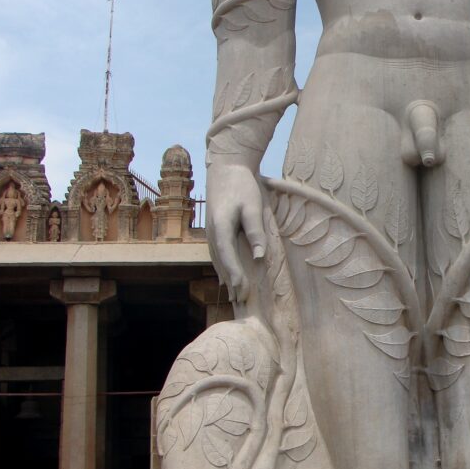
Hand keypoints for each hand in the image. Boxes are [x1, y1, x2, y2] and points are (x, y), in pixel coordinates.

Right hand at [206, 161, 266, 302]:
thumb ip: (255, 232)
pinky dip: (222, 266)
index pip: (228, 259)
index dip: (236, 277)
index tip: (244, 292)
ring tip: (233, 295)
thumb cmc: (242, 185)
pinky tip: (226, 275)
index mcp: (220, 228)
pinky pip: (217, 253)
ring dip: (225, 277)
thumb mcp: (252, 207)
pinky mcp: (214, 228)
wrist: (225, 167)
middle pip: (221, 263)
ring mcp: (210, 231)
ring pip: (217, 260)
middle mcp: (212, 233)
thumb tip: (259, 257)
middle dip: (231, 283)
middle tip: (240, 302)